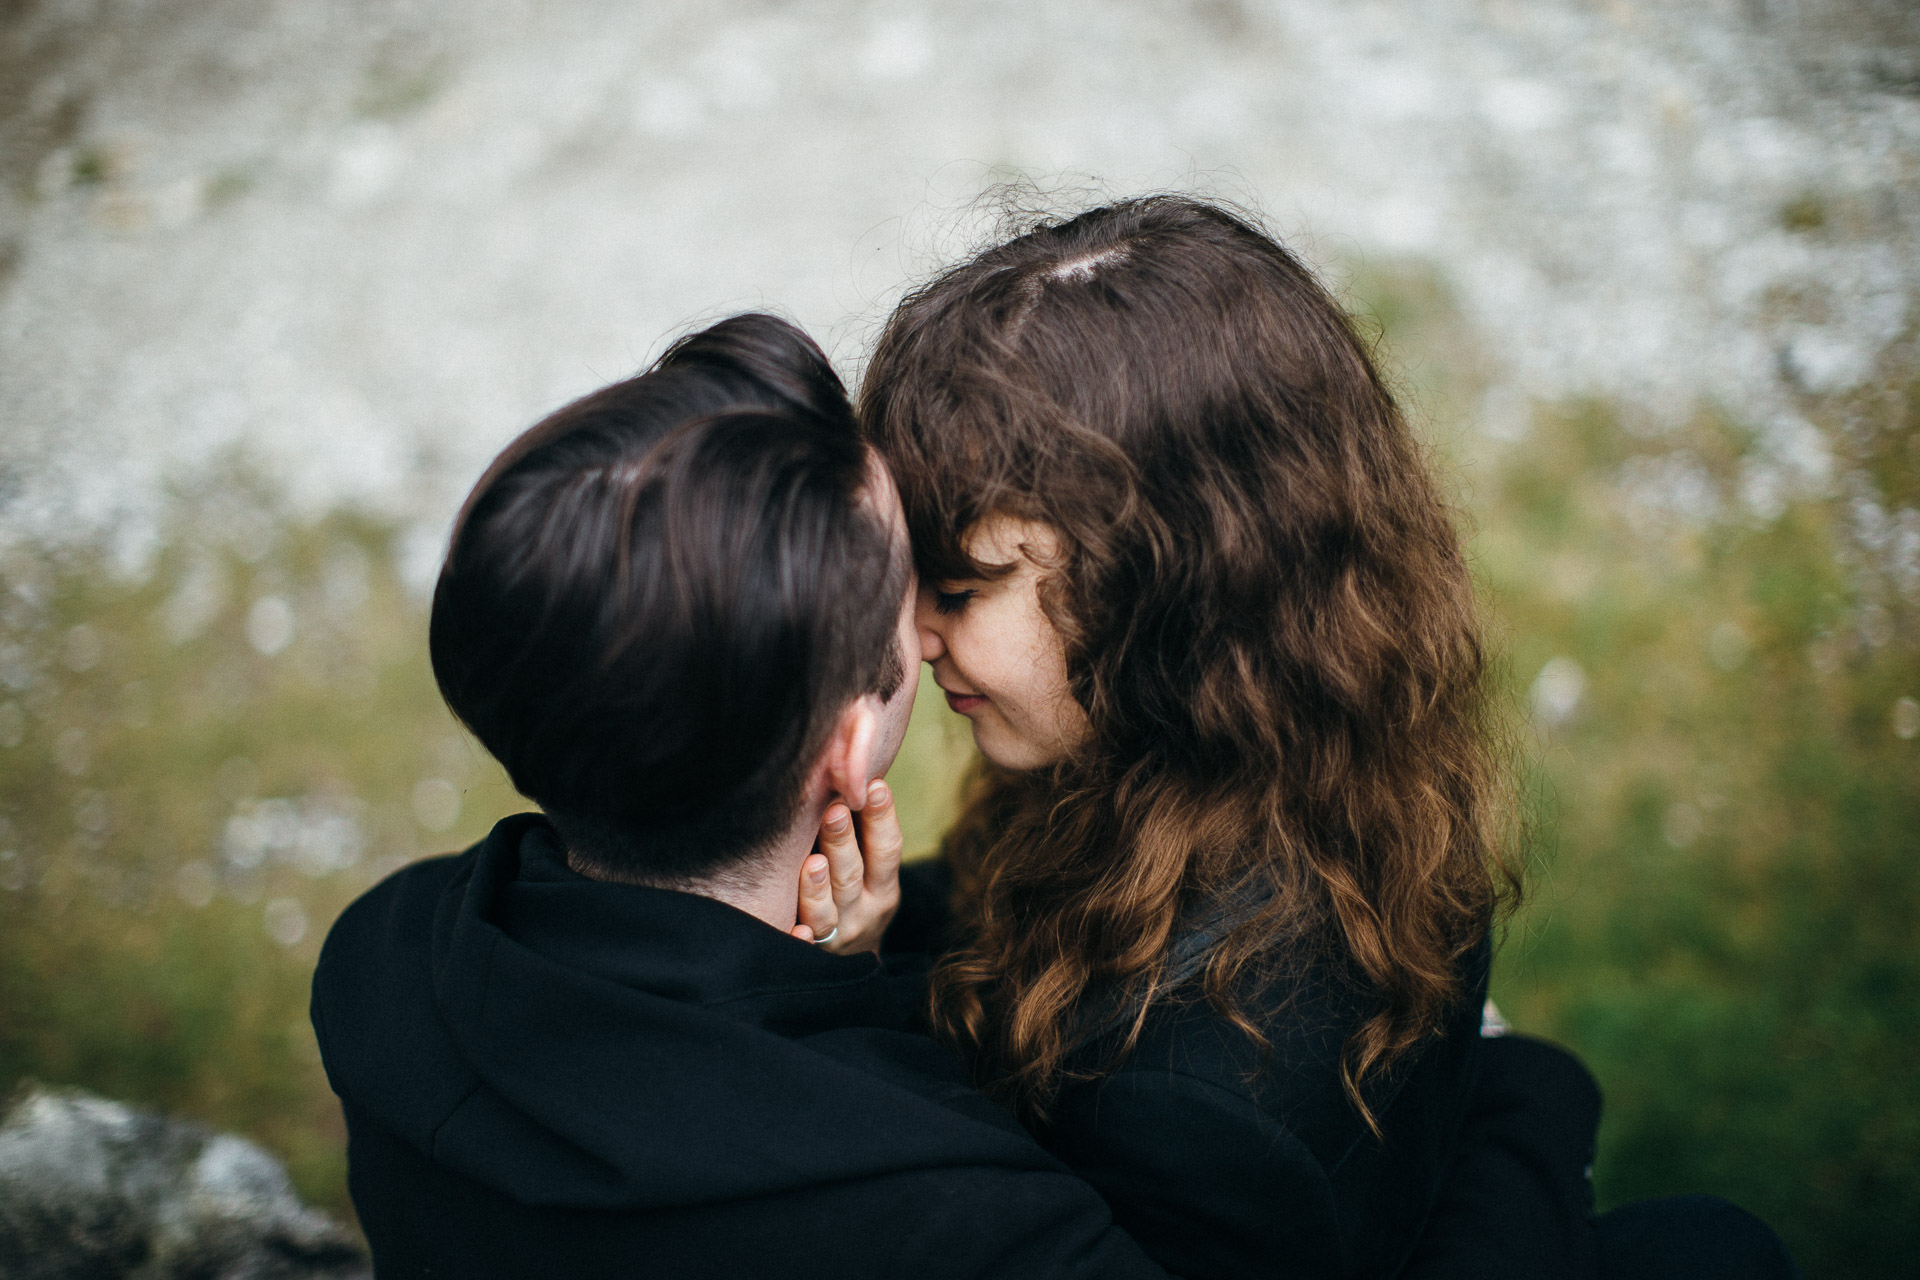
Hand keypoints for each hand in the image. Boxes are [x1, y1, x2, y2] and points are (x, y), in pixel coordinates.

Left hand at [792, 780, 902, 954]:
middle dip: (843, 842)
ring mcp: (836, 935)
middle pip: (852, 875)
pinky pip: (804, 948)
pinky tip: (798, 931)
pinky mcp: (811, 955)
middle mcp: (863, 911)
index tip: (875, 785)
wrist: (851, 963)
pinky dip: (802, 939)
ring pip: (827, 911)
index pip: (887, 849)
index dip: (882, 817)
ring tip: (813, 863)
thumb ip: (863, 831)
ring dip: (818, 887)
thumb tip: (853, 767)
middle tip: (833, 809)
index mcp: (882, 886)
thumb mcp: (871, 871)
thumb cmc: (856, 896)